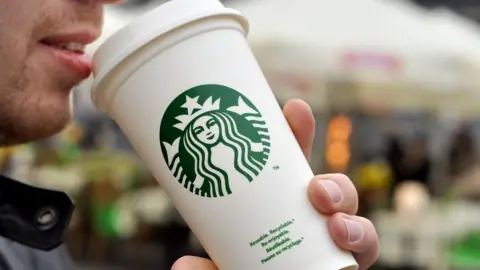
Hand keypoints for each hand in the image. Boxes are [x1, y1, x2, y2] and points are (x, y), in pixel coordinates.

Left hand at [172, 100, 379, 269]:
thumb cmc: (245, 266)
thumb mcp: (225, 260)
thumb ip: (207, 267)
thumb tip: (182, 267)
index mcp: (281, 203)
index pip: (292, 163)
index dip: (297, 133)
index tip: (294, 108)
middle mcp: (310, 217)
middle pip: (333, 187)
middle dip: (332, 182)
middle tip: (315, 190)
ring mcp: (332, 239)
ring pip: (355, 214)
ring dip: (351, 216)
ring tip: (335, 227)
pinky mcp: (347, 260)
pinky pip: (366, 247)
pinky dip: (362, 241)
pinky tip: (344, 241)